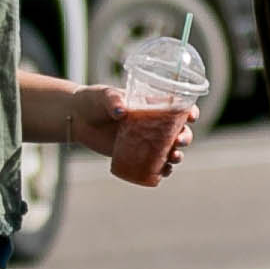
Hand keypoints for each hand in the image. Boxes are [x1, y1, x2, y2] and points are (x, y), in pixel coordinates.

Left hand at [74, 84, 191, 186]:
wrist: (78, 118)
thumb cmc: (94, 101)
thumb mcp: (104, 96)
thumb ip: (113, 100)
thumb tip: (121, 112)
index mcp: (154, 105)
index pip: (179, 108)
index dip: (190, 113)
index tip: (191, 117)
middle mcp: (154, 124)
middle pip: (179, 132)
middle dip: (185, 139)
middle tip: (178, 142)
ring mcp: (146, 141)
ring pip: (170, 151)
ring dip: (177, 156)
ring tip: (173, 159)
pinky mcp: (135, 154)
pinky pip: (154, 165)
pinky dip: (162, 171)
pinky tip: (163, 173)